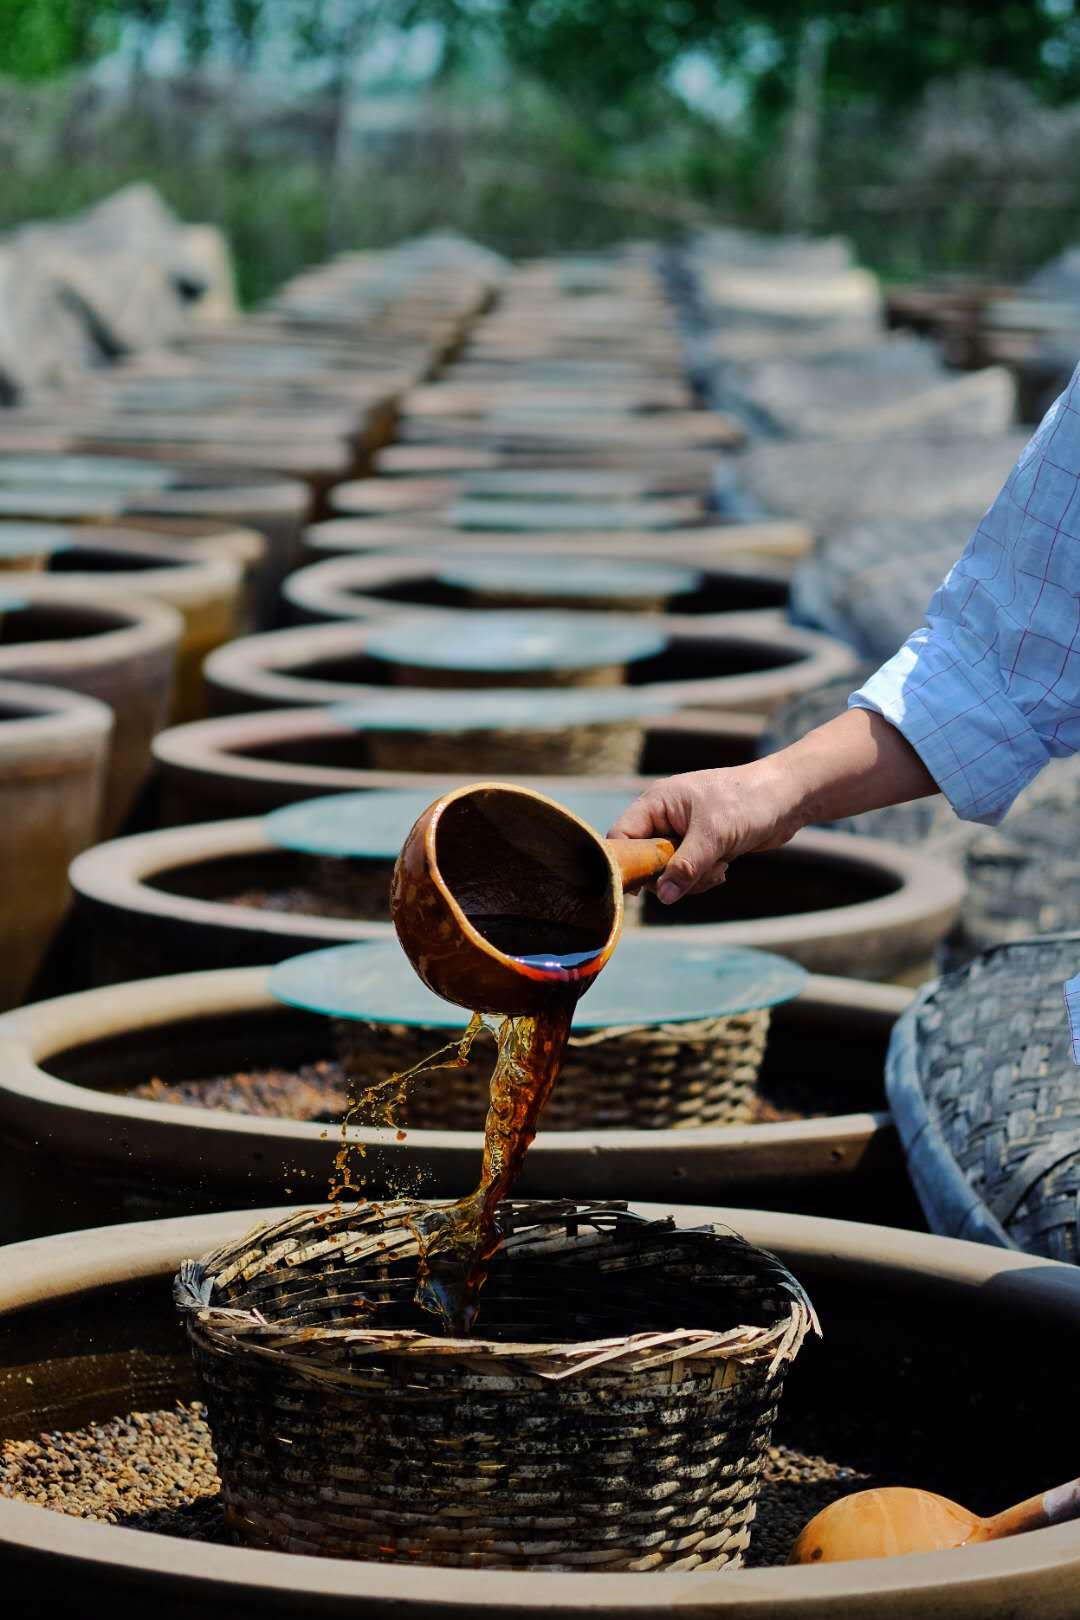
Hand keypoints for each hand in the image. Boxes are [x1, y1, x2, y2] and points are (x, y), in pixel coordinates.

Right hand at [607, 758, 798, 904]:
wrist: (788, 798)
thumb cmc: (749, 802)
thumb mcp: (714, 835)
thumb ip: (686, 866)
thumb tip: (663, 896)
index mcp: (656, 803)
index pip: (622, 837)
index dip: (626, 864)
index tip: (642, 888)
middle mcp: (664, 817)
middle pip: (644, 861)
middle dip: (670, 876)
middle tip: (697, 874)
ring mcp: (681, 832)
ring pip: (668, 872)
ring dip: (692, 878)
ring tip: (718, 867)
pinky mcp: (699, 846)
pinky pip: (687, 872)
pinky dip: (703, 877)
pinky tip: (723, 866)